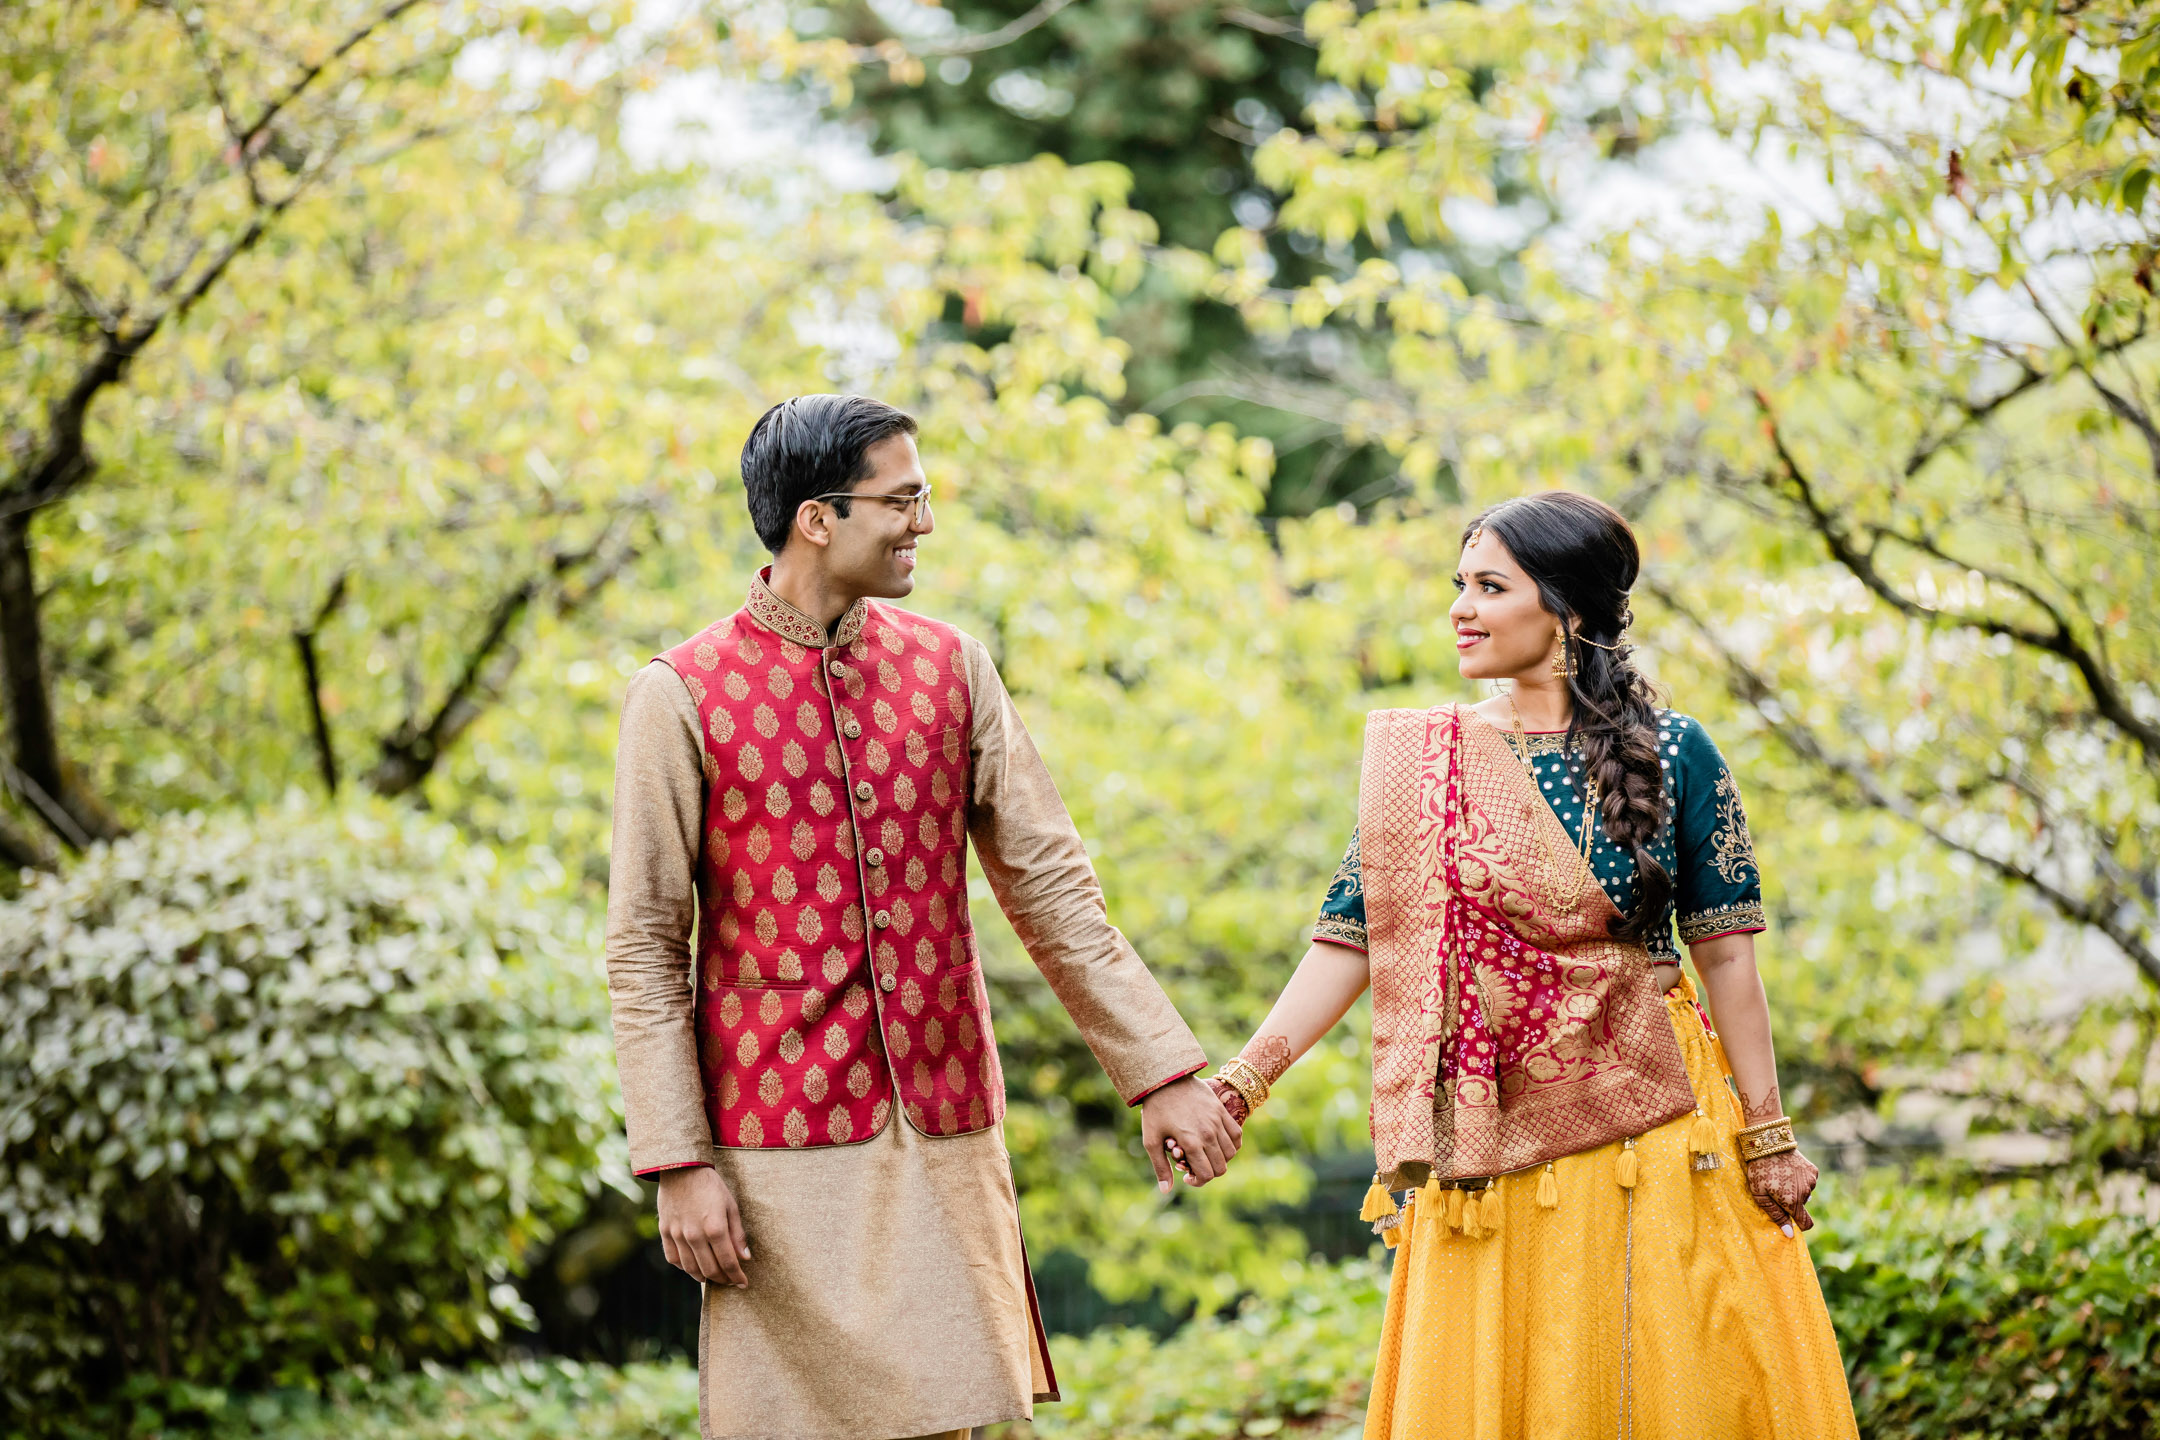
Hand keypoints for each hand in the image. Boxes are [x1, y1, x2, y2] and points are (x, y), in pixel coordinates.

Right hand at [656, 1165, 751, 1285]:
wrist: (681, 1169)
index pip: (728, 1262)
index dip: (737, 1276)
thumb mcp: (731, 1206)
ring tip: (713, 1277)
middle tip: (730, 1281)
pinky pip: (673, 1258)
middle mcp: (695, 1235)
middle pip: (710, 1269)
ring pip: (690, 1268)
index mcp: (715, 1227)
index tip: (743, 1283)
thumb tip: (745, 1258)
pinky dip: (684, 1267)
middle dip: (723, 1279)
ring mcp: (677, 1234)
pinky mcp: (665, 1231)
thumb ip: (737, 1234)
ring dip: (704, 1277)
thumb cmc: (711, 1186)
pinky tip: (693, 1267)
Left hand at [1141, 1075, 1241, 1191]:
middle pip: (1221, 1167)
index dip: (1197, 1181)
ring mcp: (1217, 1122)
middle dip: (1208, 1172)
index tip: (1187, 1177)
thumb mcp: (1151, 1140)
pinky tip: (1218, 1143)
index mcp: (1190, 1143)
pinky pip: (1237, 1135)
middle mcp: (1208, 1134)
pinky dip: (1232, 1144)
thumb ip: (1160, 1167)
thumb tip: (1166, 1190)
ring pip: (1230, 1153)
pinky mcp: (1221, 1111)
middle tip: (1195, 1166)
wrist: (1165, 1079)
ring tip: (1206, 1155)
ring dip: (1220, 1159)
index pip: (1206, 1175)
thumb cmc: (1155, 1110)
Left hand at [1744, 1148, 1818, 1235]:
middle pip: (1801, 1207)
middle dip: (1791, 1203)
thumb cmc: (1759, 1170)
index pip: (1806, 1224)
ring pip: (1805, 1194)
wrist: (1769, 1144)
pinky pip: (1808, 1182)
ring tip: (1781, 1177)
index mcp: (1793, 1202)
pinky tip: (1789, 1170)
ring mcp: (1811, 1181)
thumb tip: (1789, 1233)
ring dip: (1796, 1190)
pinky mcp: (1813, 1171)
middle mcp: (1806, 1193)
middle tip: (1776, 1190)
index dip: (1799, 1225)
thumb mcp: (1760, 1195)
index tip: (1791, 1221)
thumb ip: (1776, 1215)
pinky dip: (1801, 1180)